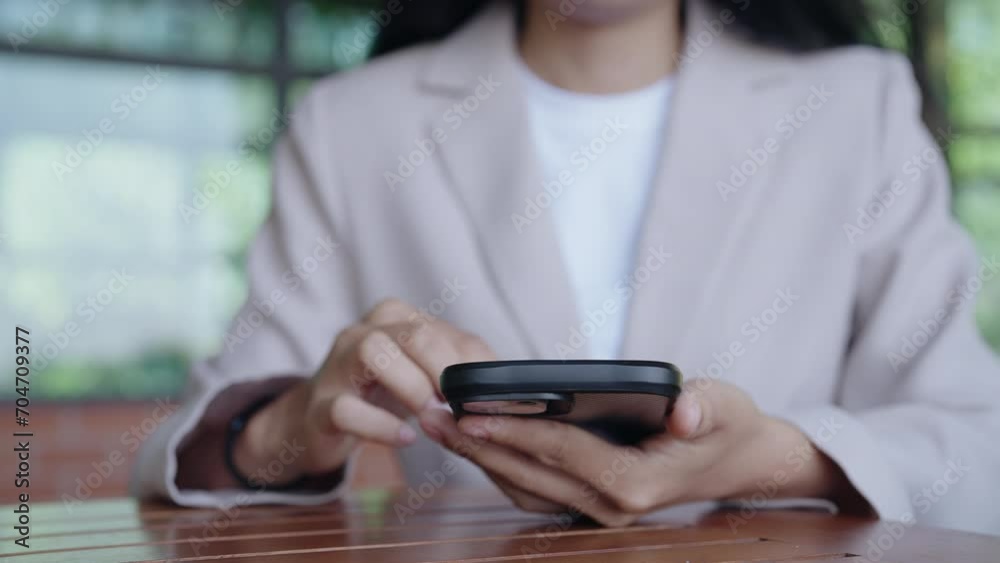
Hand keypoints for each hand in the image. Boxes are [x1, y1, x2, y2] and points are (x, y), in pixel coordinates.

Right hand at [235, 298, 495, 485]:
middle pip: (415, 335)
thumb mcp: (420, 372)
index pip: (446, 332)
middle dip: (446, 372)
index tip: (490, 398)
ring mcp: (336, 365)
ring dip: (413, 388)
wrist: (315, 422)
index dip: (474, 367)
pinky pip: (348, 409)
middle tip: (461, 407)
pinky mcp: (319, 405)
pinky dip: (381, 426)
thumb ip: (459, 368)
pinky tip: (405, 438)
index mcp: (394, 318)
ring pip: (374, 353)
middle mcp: (363, 331)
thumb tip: (506, 379)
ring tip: (432, 416)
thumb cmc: (379, 394)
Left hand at [419, 379, 854, 525]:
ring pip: (522, 486)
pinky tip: (470, 438)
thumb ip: (703, 408)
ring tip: (437, 424)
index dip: (515, 432)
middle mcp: (611, 506)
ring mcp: (596, 510)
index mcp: (638, 483)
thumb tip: (684, 410)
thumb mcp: (725, 407)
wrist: (736, 461)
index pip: (563, 454)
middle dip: (478, 445)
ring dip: (478, 457)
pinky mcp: (586, 501)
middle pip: (530, 474)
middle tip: (432, 414)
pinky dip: (497, 463)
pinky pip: (531, 487)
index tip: (470, 413)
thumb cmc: (725, 426)